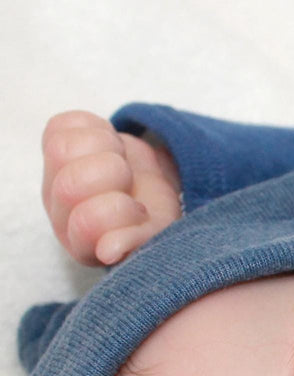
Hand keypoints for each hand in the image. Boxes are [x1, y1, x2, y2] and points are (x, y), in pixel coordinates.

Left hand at [42, 110, 181, 265]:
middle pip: (71, 184)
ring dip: (105, 148)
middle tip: (128, 182)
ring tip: (120, 161)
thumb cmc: (155, 217)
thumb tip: (109, 250)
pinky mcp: (54, 143)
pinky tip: (107, 146)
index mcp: (84, 243)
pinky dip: (95, 127)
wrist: (153, 188)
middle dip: (114, 175)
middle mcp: (61, 212)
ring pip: (62, 150)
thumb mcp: (159, 233)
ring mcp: (53, 177)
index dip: (122, 210)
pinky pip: (62, 125)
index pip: (87, 223)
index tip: (140, 212)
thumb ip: (137, 242)